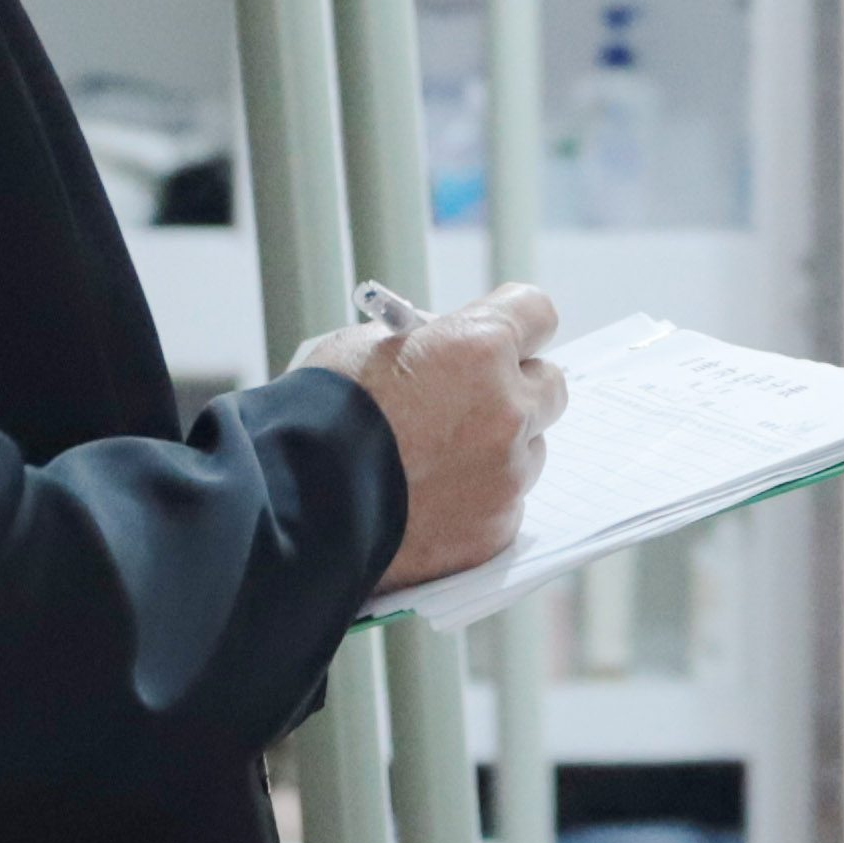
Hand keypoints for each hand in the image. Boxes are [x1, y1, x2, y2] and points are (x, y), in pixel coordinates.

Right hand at [309, 283, 563, 585]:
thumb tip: (448, 349)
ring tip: (436, 463)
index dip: (516, 325)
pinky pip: (505, 506)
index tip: (506, 336)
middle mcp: (507, 408)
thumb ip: (426, 344)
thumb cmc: (318, 417)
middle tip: (475, 401)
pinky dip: (477, 505)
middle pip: (550, 386)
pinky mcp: (495, 530)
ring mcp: (506, 474)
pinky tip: (428, 506)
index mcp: (478, 347)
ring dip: (499, 451)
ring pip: (530, 451)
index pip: (537, 313)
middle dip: (517, 389)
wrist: (293, 504)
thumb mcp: (366, 347)